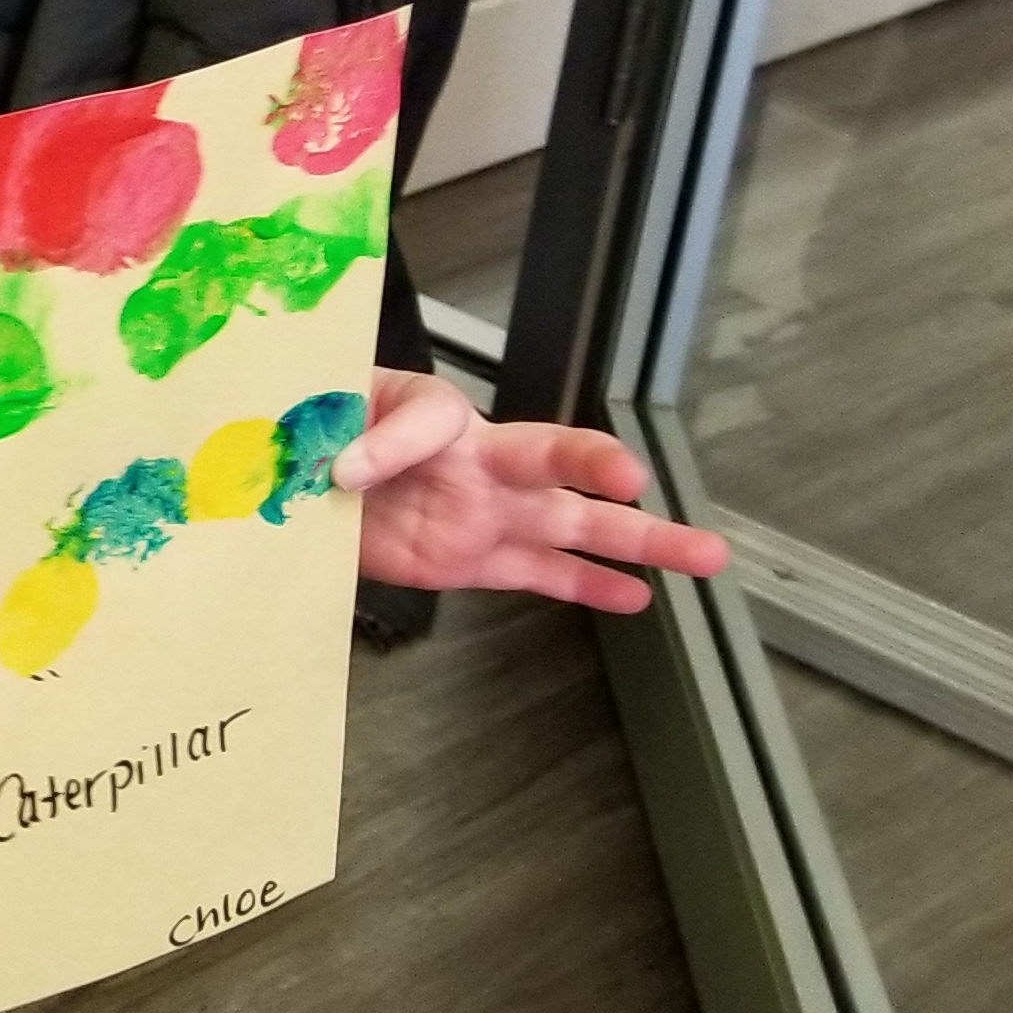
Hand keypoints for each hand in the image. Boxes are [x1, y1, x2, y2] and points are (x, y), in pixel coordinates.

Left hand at [333, 367, 727, 614]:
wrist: (306, 476)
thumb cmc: (326, 424)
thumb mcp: (326, 414)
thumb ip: (346, 438)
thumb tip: (345, 468)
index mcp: (434, 414)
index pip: (435, 413)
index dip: (396, 438)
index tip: (344, 468)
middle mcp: (477, 460)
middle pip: (552, 457)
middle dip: (595, 466)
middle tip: (637, 476)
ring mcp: (485, 511)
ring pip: (574, 523)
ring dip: (636, 539)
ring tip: (706, 556)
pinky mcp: (474, 558)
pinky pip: (541, 571)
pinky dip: (588, 585)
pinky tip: (639, 598)